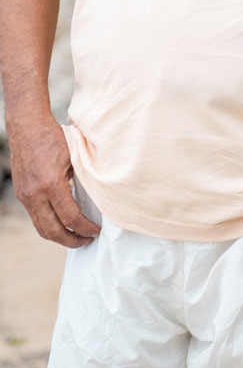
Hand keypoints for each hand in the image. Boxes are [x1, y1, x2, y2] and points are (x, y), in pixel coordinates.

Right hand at [7, 114, 100, 247]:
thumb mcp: (75, 155)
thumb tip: (95, 196)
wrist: (27, 127)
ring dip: (59, 236)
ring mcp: (26, 196)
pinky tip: (62, 222)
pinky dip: (49, 224)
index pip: (70, 217)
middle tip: (87, 240)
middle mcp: (35, 194)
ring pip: (41, 227)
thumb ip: (82, 177)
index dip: (85, 228)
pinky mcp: (22, 194)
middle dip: (71, 240)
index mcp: (51, 183)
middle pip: (52, 230)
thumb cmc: (54, 137)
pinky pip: (35, 217)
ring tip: (76, 236)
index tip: (96, 231)